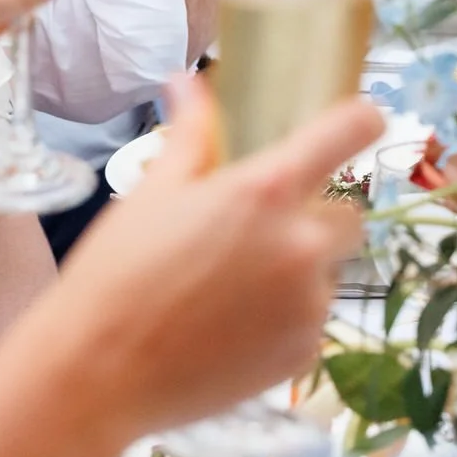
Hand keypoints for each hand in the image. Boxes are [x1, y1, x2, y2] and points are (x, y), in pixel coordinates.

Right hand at [59, 79, 382, 429]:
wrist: (98, 373)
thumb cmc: (116, 274)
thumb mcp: (152, 193)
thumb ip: (190, 134)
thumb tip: (188, 83)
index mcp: (266, 190)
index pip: (350, 130)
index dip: (359, 120)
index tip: (357, 122)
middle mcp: (301, 244)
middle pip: (349, 215)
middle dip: (314, 218)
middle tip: (256, 234)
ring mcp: (309, 304)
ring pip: (328, 272)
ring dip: (297, 273)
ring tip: (230, 290)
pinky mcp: (304, 353)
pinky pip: (312, 321)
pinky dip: (285, 320)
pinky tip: (231, 328)